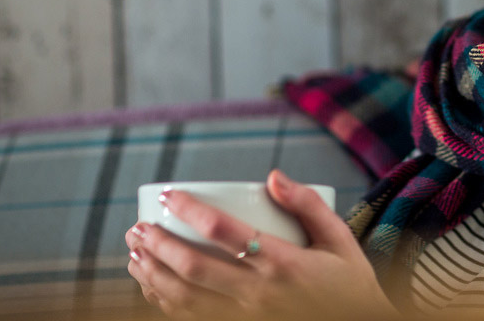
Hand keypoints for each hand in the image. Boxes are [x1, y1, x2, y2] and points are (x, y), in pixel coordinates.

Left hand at [126, 170, 395, 319]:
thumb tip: (271, 176)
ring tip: (134, 252)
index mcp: (283, 263)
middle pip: (193, 268)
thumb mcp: (340, 239)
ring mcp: (246, 317)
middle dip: (158, 245)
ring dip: (153, 275)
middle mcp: (258, 293)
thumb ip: (308, 204)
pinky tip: (152, 286)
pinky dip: (165, 303)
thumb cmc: (349, 283)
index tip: (169, 194)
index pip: (224, 231)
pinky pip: (193, 319)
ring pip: (185, 299)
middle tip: (137, 226)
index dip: (190, 210)